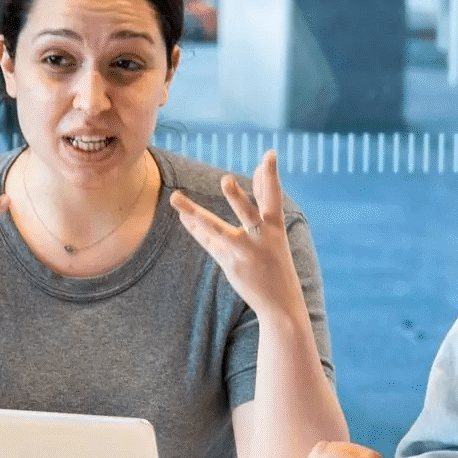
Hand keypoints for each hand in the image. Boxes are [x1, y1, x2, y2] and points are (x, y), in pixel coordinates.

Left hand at [168, 151, 308, 324]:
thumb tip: (259, 168)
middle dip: (237, 198)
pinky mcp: (230, 264)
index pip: (273, 197)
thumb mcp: (275, 227)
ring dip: (196, 214)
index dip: (271, 176)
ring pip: (217, 230)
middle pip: (247, 213)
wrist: (281, 302)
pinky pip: (209, 242)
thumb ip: (264, 198)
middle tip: (226, 181)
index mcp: (276, 228)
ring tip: (176, 199)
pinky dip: (195, 228)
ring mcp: (244, 252)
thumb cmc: (276, 258)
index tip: (270, 154)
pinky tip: (183, 215)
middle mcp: (261, 238)